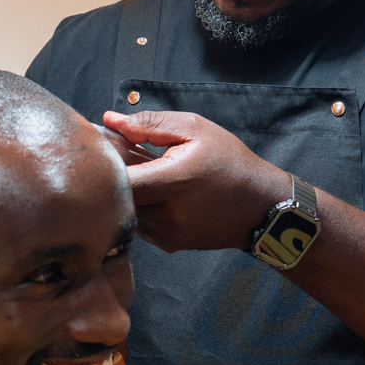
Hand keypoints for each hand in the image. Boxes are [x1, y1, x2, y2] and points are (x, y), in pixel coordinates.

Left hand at [102, 110, 291, 252]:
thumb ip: (149, 124)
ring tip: (145, 175)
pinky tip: (157, 194)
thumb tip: (110, 120)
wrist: (260, 205)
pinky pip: (140, 224)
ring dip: (127, 194)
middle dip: (112, 177)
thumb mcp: (195, 130)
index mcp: (172, 182)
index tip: (104, 147)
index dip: (104, 163)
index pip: (117, 179)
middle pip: (115, 198)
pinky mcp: (168, 244)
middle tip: (121, 157)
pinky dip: (141, 208)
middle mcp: (166, 214)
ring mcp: (166, 234)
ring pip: (126, 212)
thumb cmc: (230, 161)